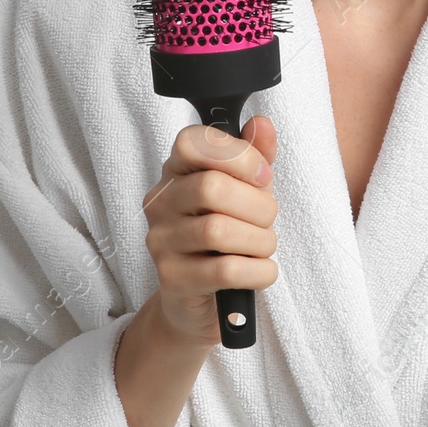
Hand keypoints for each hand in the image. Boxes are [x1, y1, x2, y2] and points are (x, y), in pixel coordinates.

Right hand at [141, 115, 279, 344]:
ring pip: (219, 230)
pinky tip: (261, 271)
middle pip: (211, 187)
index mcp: (176, 172)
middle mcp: (161, 203)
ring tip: (263, 247)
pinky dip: (258, 270)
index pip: (193, 142)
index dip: (238, 155)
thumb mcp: (246, 191)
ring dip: (260, 240)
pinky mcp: (173, 279)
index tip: (262, 176)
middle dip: (257, 205)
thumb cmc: (226, 238)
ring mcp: (161, 241)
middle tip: (266, 219)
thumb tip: (262, 125)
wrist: (201, 301)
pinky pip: (225, 269)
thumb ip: (255, 156)